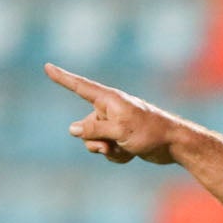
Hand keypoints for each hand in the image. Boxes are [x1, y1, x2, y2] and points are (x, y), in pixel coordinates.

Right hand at [46, 63, 185, 165]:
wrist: (174, 145)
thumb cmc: (149, 132)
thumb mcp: (118, 131)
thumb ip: (93, 130)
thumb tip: (72, 129)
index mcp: (109, 100)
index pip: (80, 87)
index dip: (62, 78)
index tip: (47, 67)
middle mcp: (110, 110)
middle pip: (84, 127)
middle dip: (93, 140)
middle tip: (109, 144)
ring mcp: (115, 125)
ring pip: (94, 142)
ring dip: (106, 150)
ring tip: (124, 149)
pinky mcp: (122, 139)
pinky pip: (107, 150)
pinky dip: (117, 155)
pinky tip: (131, 154)